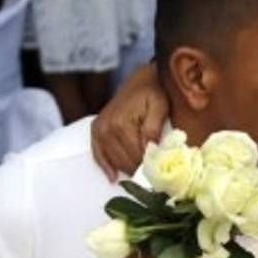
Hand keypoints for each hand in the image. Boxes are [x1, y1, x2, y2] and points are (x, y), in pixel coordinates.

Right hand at [91, 63, 168, 181]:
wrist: (142, 80)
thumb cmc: (154, 93)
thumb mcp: (159, 108)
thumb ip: (153, 130)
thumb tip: (149, 152)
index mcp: (121, 123)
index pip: (136, 156)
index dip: (149, 166)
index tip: (160, 173)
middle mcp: (106, 128)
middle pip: (124, 161)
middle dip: (140, 169)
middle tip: (153, 175)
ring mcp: (99, 130)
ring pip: (114, 161)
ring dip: (127, 169)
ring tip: (141, 174)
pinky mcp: (96, 131)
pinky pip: (98, 155)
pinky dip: (106, 166)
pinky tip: (113, 177)